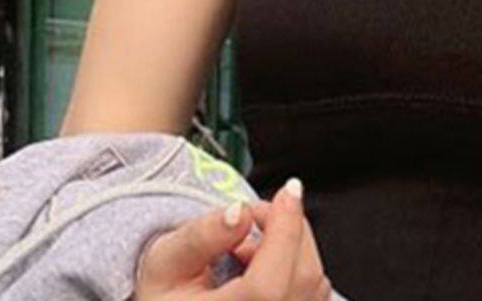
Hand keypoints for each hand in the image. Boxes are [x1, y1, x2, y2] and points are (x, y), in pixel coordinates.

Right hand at [135, 178, 331, 300]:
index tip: (288, 191)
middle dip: (287, 231)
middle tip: (251, 216)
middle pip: (301, 278)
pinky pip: (315, 294)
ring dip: (290, 252)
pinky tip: (261, 269)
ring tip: (244, 251)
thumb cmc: (168, 295)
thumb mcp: (166, 263)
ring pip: (315, 285)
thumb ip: (200, 237)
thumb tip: (240, 213)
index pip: (267, 285)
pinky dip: (296, 269)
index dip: (285, 232)